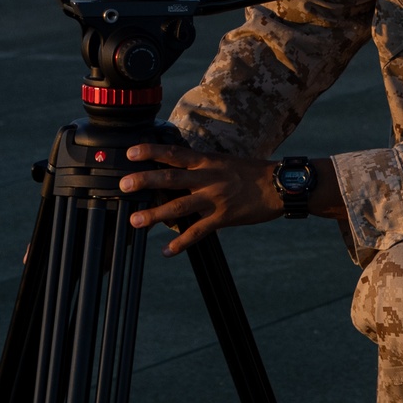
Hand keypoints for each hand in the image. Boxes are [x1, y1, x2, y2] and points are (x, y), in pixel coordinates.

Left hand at [119, 143, 281, 256]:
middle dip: (145, 181)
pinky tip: (166, 251)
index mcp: (207, 161)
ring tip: (136, 220)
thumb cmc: (251, 172)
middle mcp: (208, 177)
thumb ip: (201, 166)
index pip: (174, 153)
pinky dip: (181, 242)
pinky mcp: (224, 217)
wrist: (279, 185)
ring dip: (155, 214)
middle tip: (124, 185)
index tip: (130, 152)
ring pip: (180, 206)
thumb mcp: (224, 162)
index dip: (151, 152)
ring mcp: (215, 198)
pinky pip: (198, 231)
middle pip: (171, 178)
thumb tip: (177, 170)